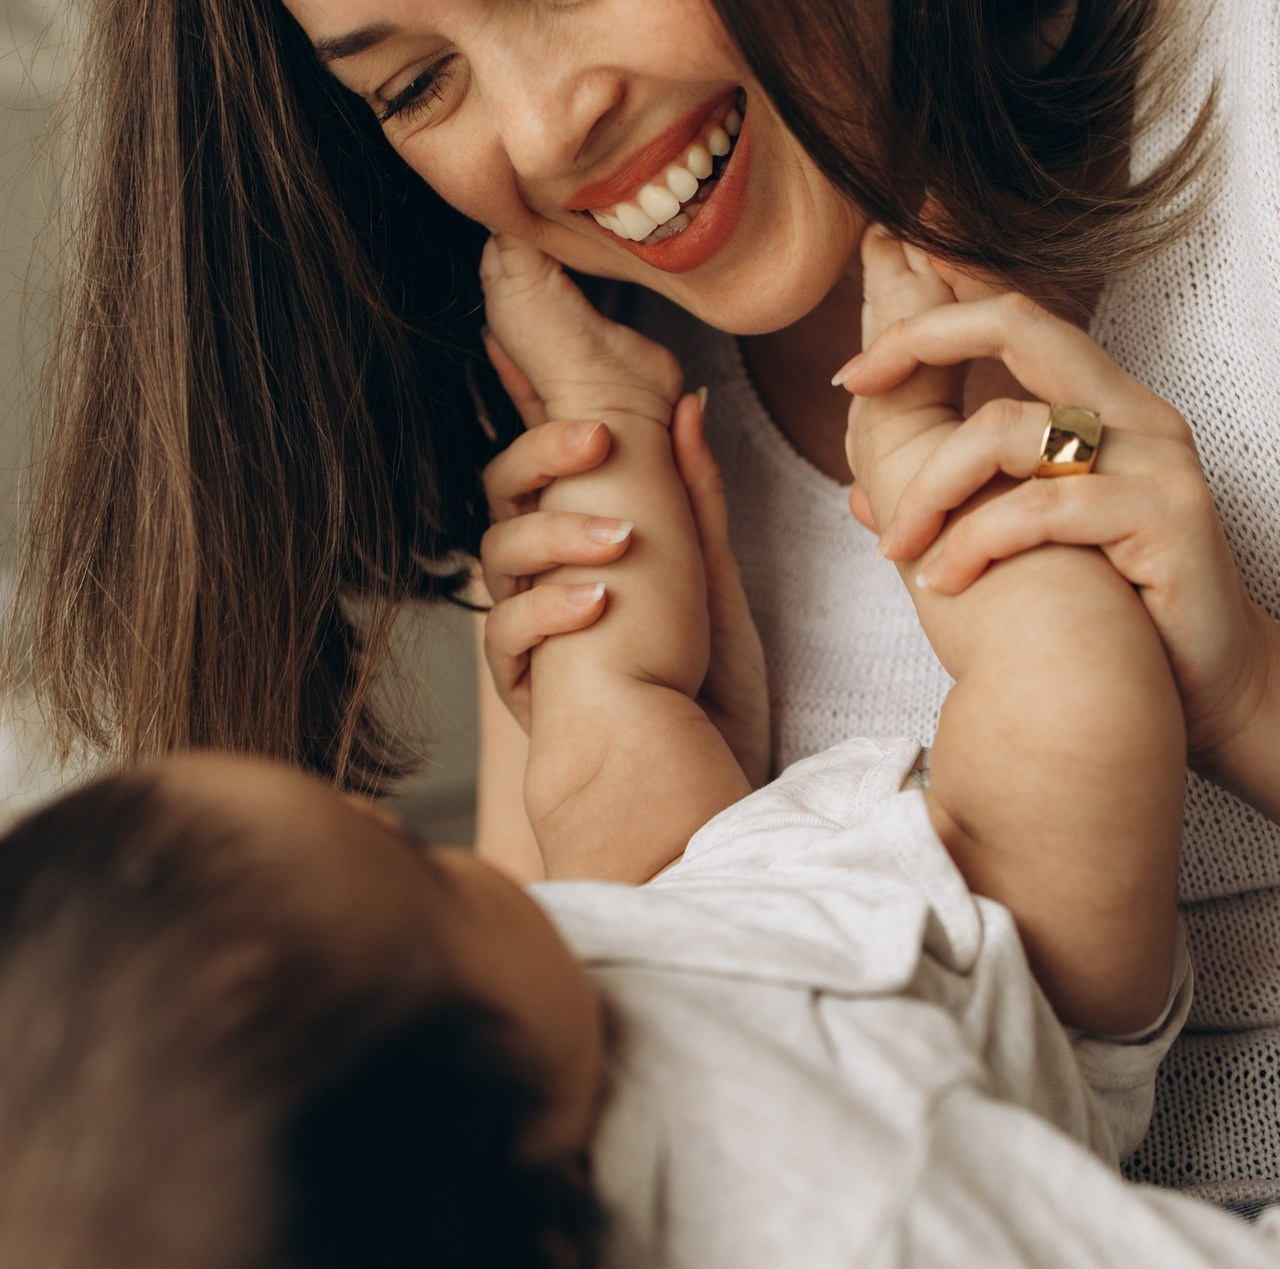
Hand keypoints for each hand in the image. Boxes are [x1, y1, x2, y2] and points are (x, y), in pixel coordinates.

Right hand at [480, 332, 769, 785]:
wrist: (699, 785)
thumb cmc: (709, 681)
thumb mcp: (711, 574)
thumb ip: (691, 495)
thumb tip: (687, 403)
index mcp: (586, 542)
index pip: (550, 458)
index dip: (530, 395)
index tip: (516, 334)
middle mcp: (548, 578)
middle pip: (508, 492)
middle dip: (544, 455)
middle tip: (599, 444)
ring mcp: (533, 631)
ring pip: (500, 554)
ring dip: (556, 539)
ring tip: (622, 546)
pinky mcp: (528, 685)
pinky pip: (508, 635)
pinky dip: (549, 614)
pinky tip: (597, 604)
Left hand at [841, 283, 1273, 769]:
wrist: (1201, 681)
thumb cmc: (1105, 605)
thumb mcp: (1015, 538)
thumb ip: (946, 503)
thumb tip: (857, 497)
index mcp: (1096, 407)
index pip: (1013, 321)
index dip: (933, 316)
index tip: (853, 367)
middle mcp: (1129, 414)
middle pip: (1016, 325)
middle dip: (921, 336)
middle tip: (851, 382)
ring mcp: (1153, 459)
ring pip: (1008, 429)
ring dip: (930, 490)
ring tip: (897, 549)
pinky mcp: (1165, 515)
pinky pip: (1043, 508)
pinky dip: (976, 542)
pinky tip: (945, 582)